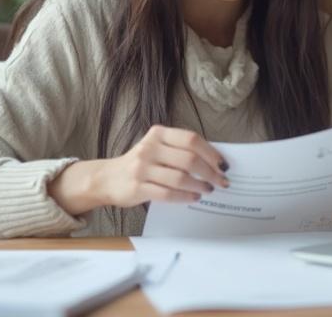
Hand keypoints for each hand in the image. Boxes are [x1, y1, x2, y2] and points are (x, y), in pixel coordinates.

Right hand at [48, 124, 229, 214]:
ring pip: (180, 178)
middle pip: (189, 159)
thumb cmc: (141, 163)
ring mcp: (142, 168)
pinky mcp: (137, 187)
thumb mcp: (158, 148)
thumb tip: (214, 161)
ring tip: (209, 189)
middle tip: (221, 181)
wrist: (108, 178)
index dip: (211, 153)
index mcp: (159, 134)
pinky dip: (185, 197)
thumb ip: (180, 150)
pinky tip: (194, 197)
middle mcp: (150, 148)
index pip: (191, 139)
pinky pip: (168, 194)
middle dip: (210, 172)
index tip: (224, 165)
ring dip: (200, 185)